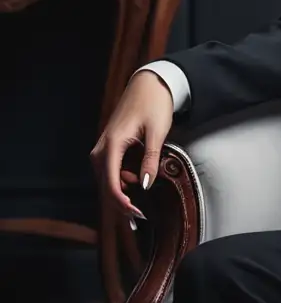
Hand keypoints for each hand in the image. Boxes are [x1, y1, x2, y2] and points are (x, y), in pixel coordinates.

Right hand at [89, 71, 173, 227]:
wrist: (149, 84)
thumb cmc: (154, 105)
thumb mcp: (157, 132)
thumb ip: (150, 159)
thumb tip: (145, 186)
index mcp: (112, 146)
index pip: (111, 183)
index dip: (122, 203)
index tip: (137, 215)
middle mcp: (101, 150)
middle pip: (106, 186)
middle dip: (121, 204)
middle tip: (142, 218)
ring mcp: (103, 150)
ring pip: (107, 181)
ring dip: (122, 194)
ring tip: (142, 205)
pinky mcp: (108, 149)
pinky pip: (111, 173)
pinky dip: (122, 183)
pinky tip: (137, 186)